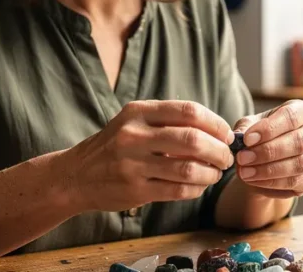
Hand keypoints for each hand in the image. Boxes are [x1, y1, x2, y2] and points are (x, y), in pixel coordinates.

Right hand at [56, 100, 234, 211]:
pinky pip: (177, 190)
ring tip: (215, 174)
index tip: (227, 135)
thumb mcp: (133, 122)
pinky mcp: (134, 190)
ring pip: (188, 169)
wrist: (76, 176)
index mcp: (138, 112)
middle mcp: (134, 135)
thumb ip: (168, 121)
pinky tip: (199, 186)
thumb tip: (217, 130)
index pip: (189, 111)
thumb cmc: (114, 147)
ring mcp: (132, 164)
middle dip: (219, 151)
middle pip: (192, 140)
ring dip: (210, 173)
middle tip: (227, 158)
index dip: (216, 123)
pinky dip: (196, 189)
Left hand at [232, 100, 302, 198]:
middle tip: (243, 158)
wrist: (266, 160)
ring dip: (269, 170)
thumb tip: (239, 137)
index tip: (246, 139)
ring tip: (245, 172)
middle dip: (267, 152)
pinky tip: (255, 180)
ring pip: (299, 164)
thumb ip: (245, 128)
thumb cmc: (260, 135)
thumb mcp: (250, 125)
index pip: (291, 116)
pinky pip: (296, 182)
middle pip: (299, 142)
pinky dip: (273, 183)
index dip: (268, 129)